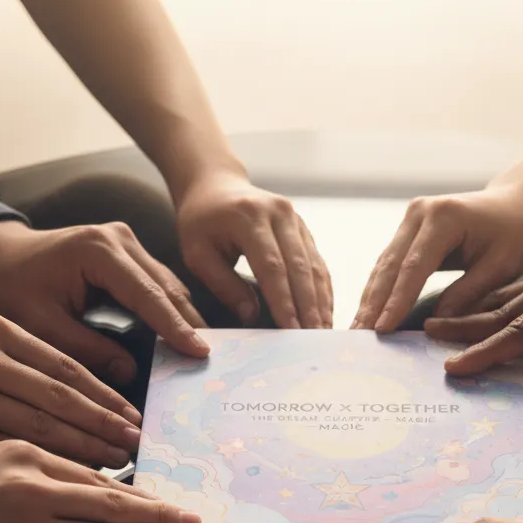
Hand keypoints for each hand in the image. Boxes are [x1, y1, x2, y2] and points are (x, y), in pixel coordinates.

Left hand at [0, 220, 208, 381]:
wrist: (3, 256)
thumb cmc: (15, 287)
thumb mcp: (43, 324)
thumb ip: (87, 349)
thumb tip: (131, 373)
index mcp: (98, 250)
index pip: (147, 295)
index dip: (175, 326)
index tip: (200, 352)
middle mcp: (120, 239)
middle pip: (166, 287)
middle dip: (190, 324)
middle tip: (213, 358)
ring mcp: (128, 241)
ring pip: (168, 285)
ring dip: (185, 318)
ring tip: (204, 351)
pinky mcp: (131, 251)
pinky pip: (159, 284)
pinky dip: (172, 309)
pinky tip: (185, 335)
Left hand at [176, 171, 332, 329]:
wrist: (215, 184)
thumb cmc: (201, 222)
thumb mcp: (198, 254)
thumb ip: (224, 285)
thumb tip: (251, 317)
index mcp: (249, 217)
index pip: (272, 267)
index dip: (284, 302)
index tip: (290, 331)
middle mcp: (279, 213)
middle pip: (299, 267)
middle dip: (308, 306)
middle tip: (314, 338)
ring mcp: (295, 218)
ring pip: (313, 265)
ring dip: (320, 301)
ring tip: (323, 331)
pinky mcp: (302, 227)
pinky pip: (316, 261)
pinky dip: (322, 289)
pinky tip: (324, 312)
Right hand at [352, 184, 522, 331]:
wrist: (513, 203)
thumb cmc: (514, 233)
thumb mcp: (501, 266)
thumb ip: (468, 293)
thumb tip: (436, 323)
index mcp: (444, 217)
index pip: (414, 267)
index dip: (397, 300)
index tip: (382, 329)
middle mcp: (419, 213)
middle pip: (390, 265)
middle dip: (373, 303)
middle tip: (358, 336)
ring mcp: (409, 219)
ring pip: (383, 265)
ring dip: (369, 299)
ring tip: (356, 331)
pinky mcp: (406, 231)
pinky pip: (388, 264)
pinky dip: (378, 290)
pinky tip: (368, 313)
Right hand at [426, 240, 522, 417]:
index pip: (521, 329)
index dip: (485, 352)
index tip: (453, 369)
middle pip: (505, 307)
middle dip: (463, 324)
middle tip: (424, 337)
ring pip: (510, 297)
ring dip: (474, 313)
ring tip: (438, 326)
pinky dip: (497, 307)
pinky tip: (479, 315)